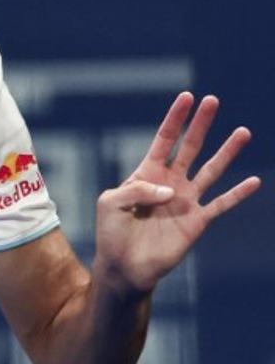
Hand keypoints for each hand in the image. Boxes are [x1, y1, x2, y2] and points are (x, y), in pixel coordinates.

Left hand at [93, 93, 260, 293]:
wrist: (124, 266)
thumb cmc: (112, 233)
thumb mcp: (111, 203)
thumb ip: (136, 189)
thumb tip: (168, 189)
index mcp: (147, 173)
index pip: (164, 139)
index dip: (175, 119)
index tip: (187, 97)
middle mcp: (170, 183)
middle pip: (189, 147)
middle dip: (201, 124)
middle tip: (213, 101)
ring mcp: (186, 200)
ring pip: (211, 170)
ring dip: (227, 152)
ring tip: (243, 132)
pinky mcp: (197, 222)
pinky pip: (221, 204)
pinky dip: (237, 194)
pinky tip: (253, 181)